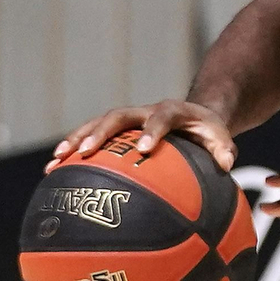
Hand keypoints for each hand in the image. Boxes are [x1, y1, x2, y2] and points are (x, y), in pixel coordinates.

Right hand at [46, 100, 236, 173]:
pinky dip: (72, 148)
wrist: (193, 116)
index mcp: (173, 111)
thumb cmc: (207, 132)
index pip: (162, 116)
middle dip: (101, 133)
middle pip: (119, 116)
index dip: (152, 130)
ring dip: (76, 139)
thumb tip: (226, 166)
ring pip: (98, 123)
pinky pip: (90, 135)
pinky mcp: (115, 128)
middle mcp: (145, 111)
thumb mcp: (220, 138)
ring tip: (56, 161)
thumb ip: (224, 150)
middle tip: (84, 153)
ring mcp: (128, 118)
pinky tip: (53, 169)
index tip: (143, 150)